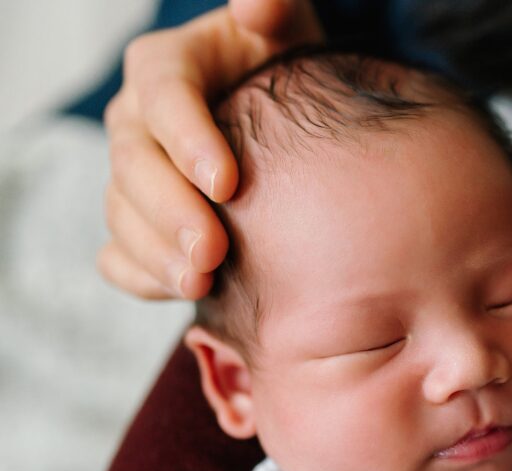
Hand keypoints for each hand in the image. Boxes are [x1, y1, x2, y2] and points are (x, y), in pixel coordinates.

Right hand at [99, 0, 321, 298]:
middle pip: (134, 166)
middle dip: (171, 213)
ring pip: (123, 214)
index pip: (163, 97)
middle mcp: (137, 120)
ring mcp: (133, 174)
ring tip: (201, 283)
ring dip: (157, 254)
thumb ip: (275, 6)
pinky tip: (179, 293)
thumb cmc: (283, 63)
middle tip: (213, 253)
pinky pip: (119, 253)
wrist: (279, 112)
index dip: (188, 141)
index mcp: (166, 68)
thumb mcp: (285, 25)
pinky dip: (142, 275)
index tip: (227, 185)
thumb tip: (258, 5)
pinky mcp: (140, 218)